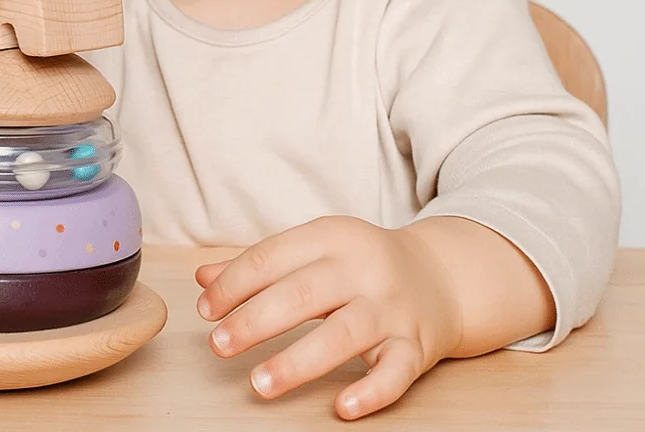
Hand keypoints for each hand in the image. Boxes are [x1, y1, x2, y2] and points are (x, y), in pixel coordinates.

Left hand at [194, 216, 462, 420]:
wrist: (441, 276)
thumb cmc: (361, 264)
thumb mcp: (315, 250)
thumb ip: (261, 264)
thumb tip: (203, 279)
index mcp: (332, 237)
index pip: (273, 256)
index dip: (234, 283)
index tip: (206, 309)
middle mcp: (362, 268)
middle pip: (302, 293)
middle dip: (255, 320)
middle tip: (218, 345)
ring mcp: (391, 308)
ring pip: (343, 335)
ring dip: (298, 361)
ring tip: (258, 383)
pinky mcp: (416, 346)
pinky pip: (395, 371)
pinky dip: (370, 391)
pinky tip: (340, 407)